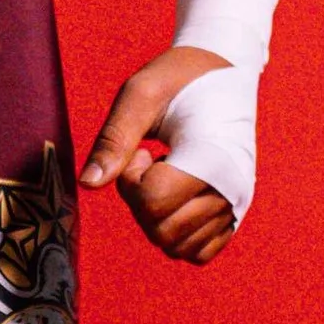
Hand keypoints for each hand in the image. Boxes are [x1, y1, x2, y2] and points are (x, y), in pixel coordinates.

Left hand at [80, 47, 236, 266]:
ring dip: (156, 219)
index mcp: (213, 157)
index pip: (153, 202)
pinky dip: (176, 234)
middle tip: (149, 163)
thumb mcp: (139, 95)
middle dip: (140, 201)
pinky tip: (177, 197)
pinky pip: (197, 252)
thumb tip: (88, 184)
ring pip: (176, 247)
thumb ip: (113, 141)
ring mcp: (235, 206)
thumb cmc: (179, 78)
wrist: (226, 72)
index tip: (142, 150)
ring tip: (166, 177)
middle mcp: (231, 190)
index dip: (132, 179)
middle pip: (162, 231)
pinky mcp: (233, 216)